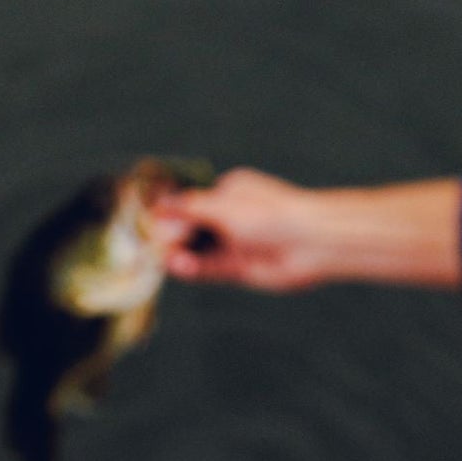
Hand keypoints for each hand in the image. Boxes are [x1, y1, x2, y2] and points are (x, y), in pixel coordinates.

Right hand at [152, 169, 346, 290]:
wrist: (312, 243)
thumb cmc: (271, 215)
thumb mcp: (224, 206)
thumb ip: (189, 208)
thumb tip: (158, 207)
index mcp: (228, 192)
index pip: (189, 201)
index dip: (169, 212)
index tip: (149, 222)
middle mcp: (229, 217)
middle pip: (190, 228)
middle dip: (172, 235)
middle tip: (155, 244)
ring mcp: (234, 243)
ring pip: (198, 250)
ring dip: (180, 254)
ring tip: (166, 259)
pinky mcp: (239, 269)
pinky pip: (209, 269)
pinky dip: (193, 268)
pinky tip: (179, 267)